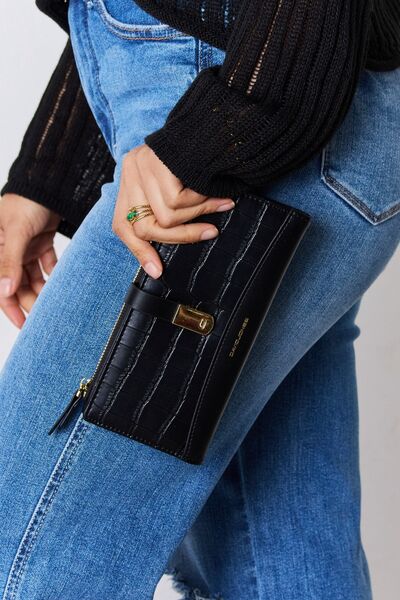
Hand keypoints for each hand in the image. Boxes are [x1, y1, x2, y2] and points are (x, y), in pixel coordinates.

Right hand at [0, 194, 60, 327]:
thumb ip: (10, 262)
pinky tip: (59, 285)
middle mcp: (8, 250)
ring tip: (53, 305)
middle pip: (17, 284)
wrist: (49, 182)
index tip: (23, 323)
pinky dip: (52, 274)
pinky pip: (46, 265)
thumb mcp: (16, 233)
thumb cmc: (27, 201)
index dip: (10, 306)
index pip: (1, 285)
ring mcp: (24, 247)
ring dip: (41, 290)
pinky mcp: (39, 243)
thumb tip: (5, 290)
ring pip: (32, 277)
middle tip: (43, 318)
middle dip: (29, 301)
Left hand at [112, 144, 234, 277]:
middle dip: (180, 237)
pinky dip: (202, 203)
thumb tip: (175, 246)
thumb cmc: (204, 155)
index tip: (158, 271)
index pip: (123, 225)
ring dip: (197, 215)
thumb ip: (169, 208)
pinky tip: (219, 193)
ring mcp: (141, 165)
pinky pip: (177, 203)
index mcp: (132, 177)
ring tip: (221, 203)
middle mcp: (131, 170)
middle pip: (143, 227)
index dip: (139, 251)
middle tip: (210, 233)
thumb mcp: (179, 185)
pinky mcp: (157, 164)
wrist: (222, 119)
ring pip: (164, 218)